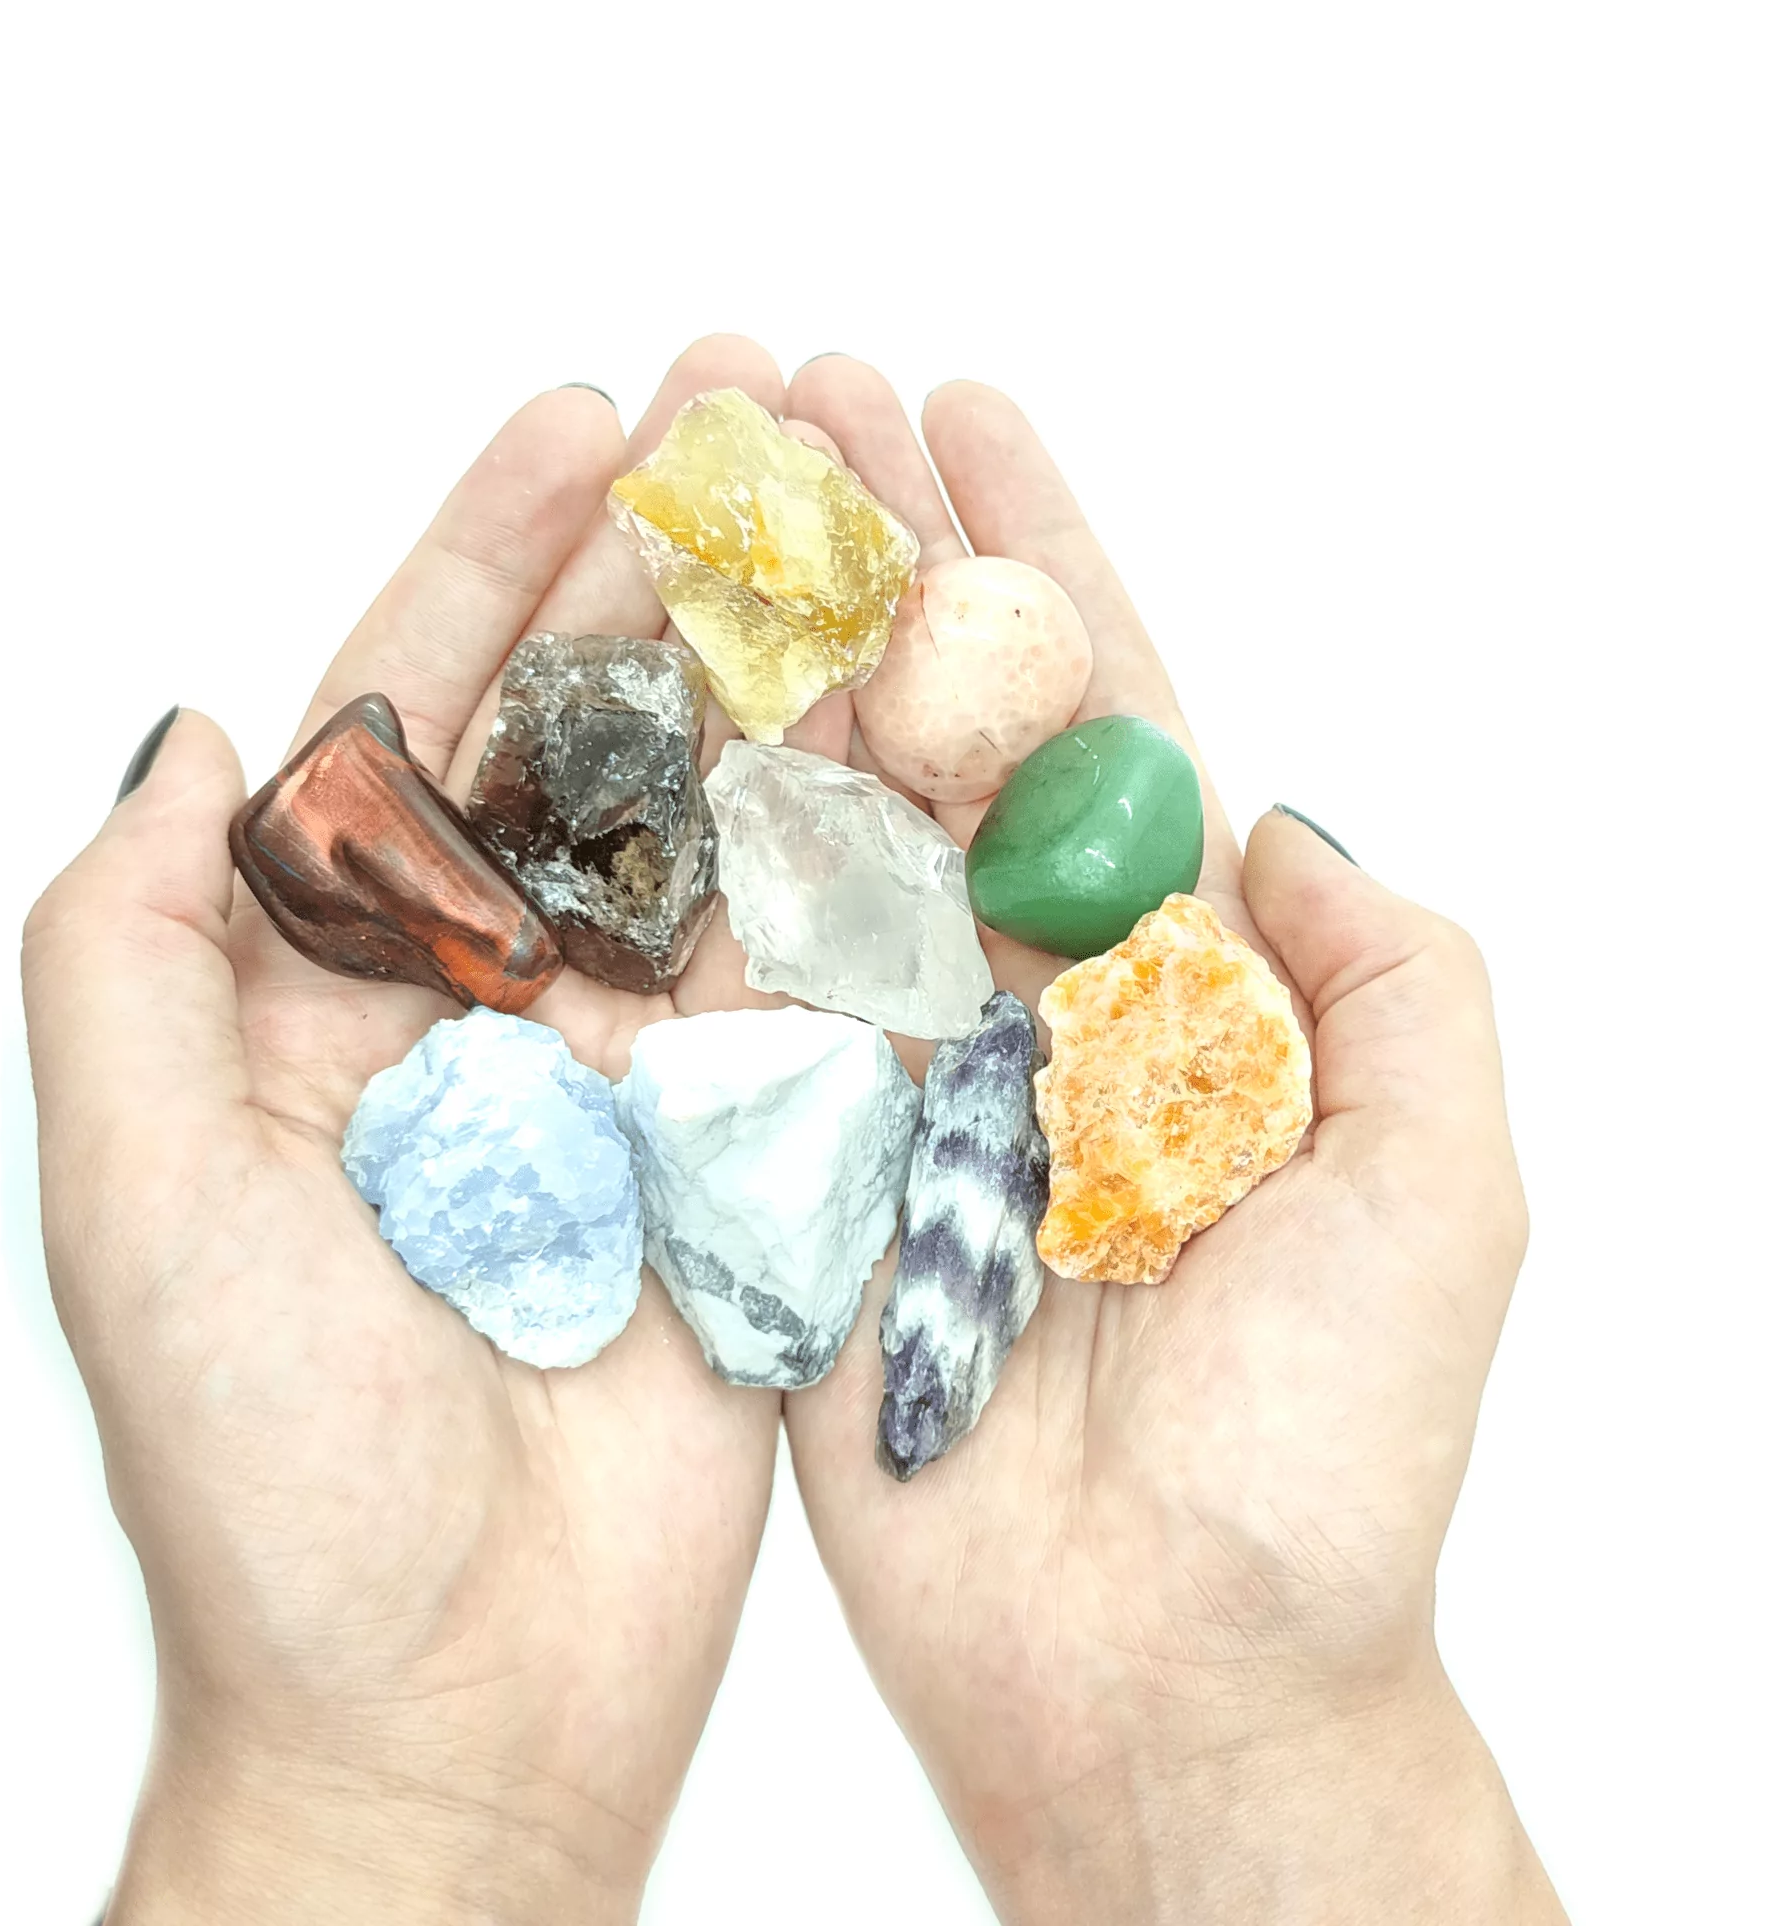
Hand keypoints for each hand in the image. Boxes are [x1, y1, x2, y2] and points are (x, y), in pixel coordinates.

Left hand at [23, 337, 816, 1924]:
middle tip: (754, 404)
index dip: (489, 561)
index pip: (410, 720)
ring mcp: (632, 1069)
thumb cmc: (266, 1470)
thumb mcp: (126, 1185)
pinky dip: (863, 838)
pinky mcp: (755, 1149)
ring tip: (860, 513)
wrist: (452, 1705)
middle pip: (584, 738)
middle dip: (662, 570)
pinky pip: (812, 969)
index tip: (581, 420)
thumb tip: (188, 730)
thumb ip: (124, 946)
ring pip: (714, 824)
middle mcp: (484, 1002)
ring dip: (779, 669)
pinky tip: (920, 702)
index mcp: (326, 986)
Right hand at [778, 358, 1567, 1923]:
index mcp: (1188, 984)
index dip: (1042, 562)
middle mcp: (1036, 1002)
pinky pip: (740, 993)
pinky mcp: (793, 1165)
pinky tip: (637, 716)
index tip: (968, 418)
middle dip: (871, 566)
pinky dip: (694, 853)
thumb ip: (1394, 988)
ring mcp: (903, 1074)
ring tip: (690, 510)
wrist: (1157, 1677)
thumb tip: (1279, 820)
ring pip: (824, 831)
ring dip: (765, 668)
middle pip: (943, 737)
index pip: (1107, 722)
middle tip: (786, 401)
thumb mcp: (1440, 1189)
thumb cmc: (1330, 1461)